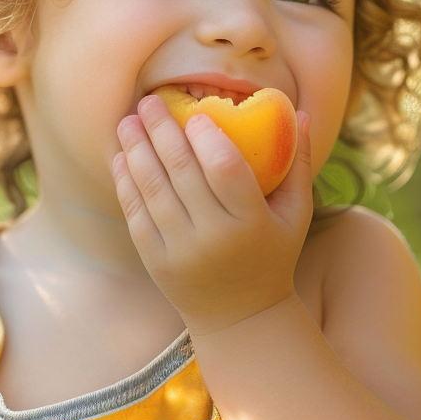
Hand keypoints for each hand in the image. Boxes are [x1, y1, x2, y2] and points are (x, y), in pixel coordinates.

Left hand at [112, 93, 313, 335]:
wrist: (241, 317)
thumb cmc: (273, 254)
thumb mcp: (295, 214)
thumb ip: (298, 163)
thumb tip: (298, 111)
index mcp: (251, 221)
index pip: (225, 169)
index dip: (207, 137)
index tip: (195, 113)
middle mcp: (214, 236)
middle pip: (182, 172)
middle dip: (161, 130)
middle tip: (149, 102)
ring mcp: (181, 251)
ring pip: (152, 189)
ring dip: (136, 150)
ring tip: (128, 121)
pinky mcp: (156, 262)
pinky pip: (136, 214)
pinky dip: (126, 183)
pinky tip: (121, 157)